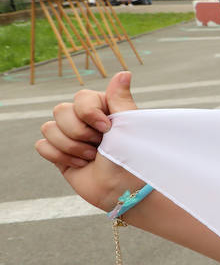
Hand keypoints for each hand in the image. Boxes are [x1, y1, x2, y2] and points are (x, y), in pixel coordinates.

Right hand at [35, 71, 143, 211]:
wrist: (124, 192)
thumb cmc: (132, 158)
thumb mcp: (129, 125)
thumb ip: (120, 99)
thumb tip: (123, 73)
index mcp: (104, 109)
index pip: (81, 97)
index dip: (89, 112)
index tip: (107, 128)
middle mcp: (86, 121)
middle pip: (60, 111)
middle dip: (79, 132)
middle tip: (100, 146)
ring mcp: (71, 137)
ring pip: (49, 128)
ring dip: (71, 147)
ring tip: (92, 158)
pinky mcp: (60, 155)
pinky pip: (42, 145)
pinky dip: (60, 157)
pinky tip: (80, 165)